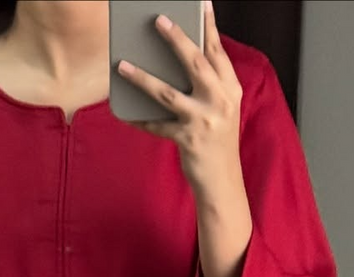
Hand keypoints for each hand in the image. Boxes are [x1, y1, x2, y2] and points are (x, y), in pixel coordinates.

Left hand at [118, 4, 244, 201]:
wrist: (223, 182)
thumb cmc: (217, 141)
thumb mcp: (221, 109)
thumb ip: (208, 85)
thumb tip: (178, 60)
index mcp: (231, 89)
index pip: (217, 52)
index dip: (209, 27)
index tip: (202, 4)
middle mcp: (220, 101)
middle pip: (196, 62)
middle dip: (176, 39)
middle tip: (158, 20)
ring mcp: (204, 120)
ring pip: (168, 93)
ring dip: (142, 77)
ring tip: (123, 65)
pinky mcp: (188, 140)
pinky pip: (157, 125)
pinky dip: (139, 119)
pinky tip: (122, 113)